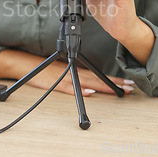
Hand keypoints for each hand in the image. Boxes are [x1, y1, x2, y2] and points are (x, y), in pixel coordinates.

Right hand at [0, 50, 134, 95]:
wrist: (26, 64)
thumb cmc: (44, 69)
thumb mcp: (63, 72)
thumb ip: (75, 78)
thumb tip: (91, 89)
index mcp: (76, 71)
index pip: (98, 76)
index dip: (113, 80)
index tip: (128, 83)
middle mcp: (73, 73)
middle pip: (98, 80)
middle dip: (115, 84)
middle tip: (131, 87)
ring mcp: (65, 78)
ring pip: (88, 83)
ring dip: (104, 88)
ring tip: (119, 91)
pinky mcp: (56, 84)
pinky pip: (70, 88)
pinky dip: (80, 91)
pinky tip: (90, 93)